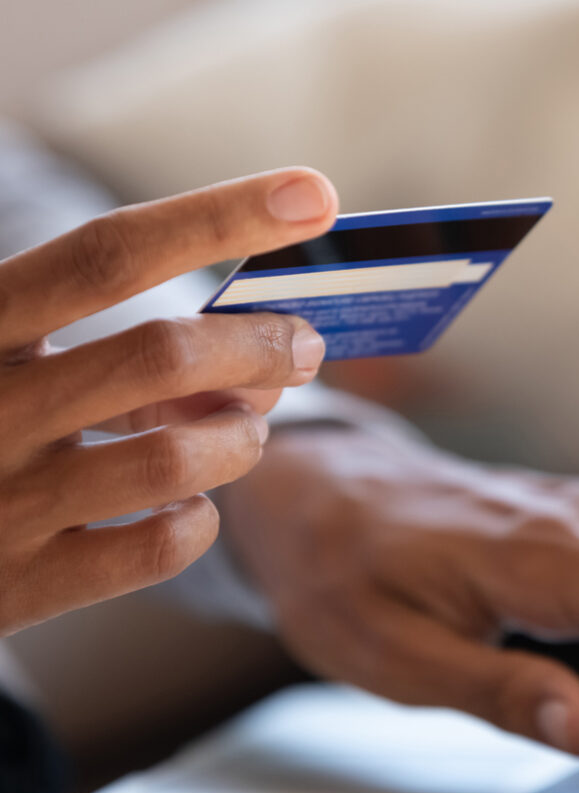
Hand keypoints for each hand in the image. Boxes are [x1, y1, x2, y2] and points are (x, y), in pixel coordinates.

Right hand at [0, 167, 338, 634]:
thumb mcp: (21, 357)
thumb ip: (127, 344)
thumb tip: (272, 352)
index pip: (109, 253)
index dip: (219, 219)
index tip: (315, 195)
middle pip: (162, 355)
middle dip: (261, 346)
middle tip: (307, 348)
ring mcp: (1, 500)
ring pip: (175, 459)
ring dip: (240, 440)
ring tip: (247, 432)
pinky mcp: (24, 581)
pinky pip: (158, 546)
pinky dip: (199, 521)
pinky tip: (190, 506)